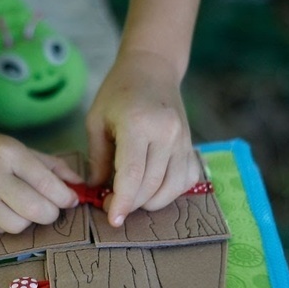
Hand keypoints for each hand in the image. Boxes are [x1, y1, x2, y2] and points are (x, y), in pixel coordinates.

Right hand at [0, 126, 81, 233]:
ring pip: (19, 226)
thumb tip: (81, 187)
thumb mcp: (22, 150)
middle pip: (36, 210)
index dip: (65, 198)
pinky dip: (6, 225)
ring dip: (28, 221)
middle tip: (49, 209)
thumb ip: (54, 168)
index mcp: (9, 154)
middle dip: (50, 213)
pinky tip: (0, 211)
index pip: (47, 184)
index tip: (70, 200)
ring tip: (21, 208)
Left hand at [86, 50, 199, 226]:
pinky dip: (170, 192)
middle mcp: (166, 134)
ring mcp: (183, 140)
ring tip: (131, 198)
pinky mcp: (191, 145)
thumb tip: (98, 192)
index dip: (122, 203)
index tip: (112, 220)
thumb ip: (98, 159)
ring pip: (171, 189)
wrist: (152, 67)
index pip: (133, 175)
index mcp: (138, 124)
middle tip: (112, 206)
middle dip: (131, 205)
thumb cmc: (118, 92)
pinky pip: (186, 180)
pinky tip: (153, 189)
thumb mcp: (97, 121)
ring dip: (149, 202)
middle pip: (151, 186)